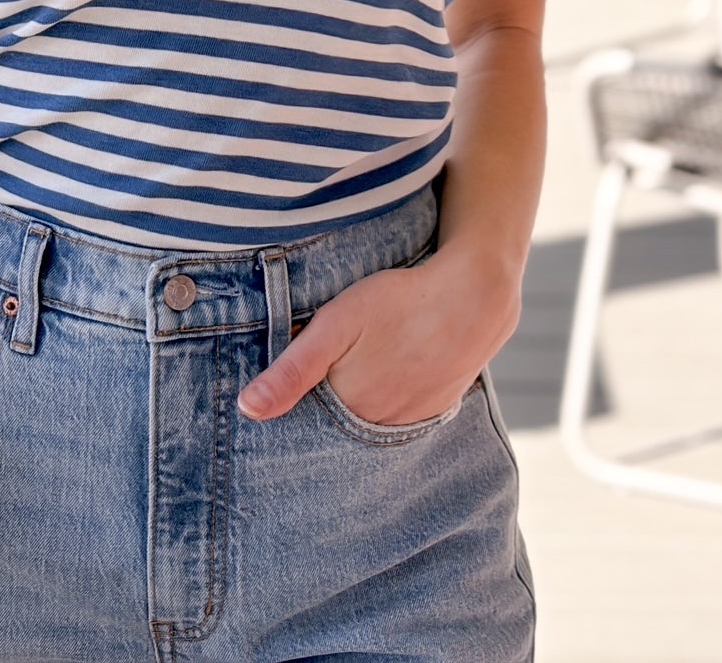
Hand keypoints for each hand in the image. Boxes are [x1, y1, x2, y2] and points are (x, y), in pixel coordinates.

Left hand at [235, 243, 520, 426]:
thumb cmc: (399, 302)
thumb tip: (247, 410)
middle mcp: (380, 425)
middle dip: (320, 407)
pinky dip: (385, 399)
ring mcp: (411, 419)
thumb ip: (292, 370)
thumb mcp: (336, 325)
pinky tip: (385, 371)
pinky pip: (398, 413)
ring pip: (367, 420)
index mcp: (350, 408)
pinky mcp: (434, 407)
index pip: (305, 423)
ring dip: (354, 404)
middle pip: (336, 424)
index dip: (291, 404)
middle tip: (322, 370)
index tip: (277, 393)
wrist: (473, 296)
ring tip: (353, 368)